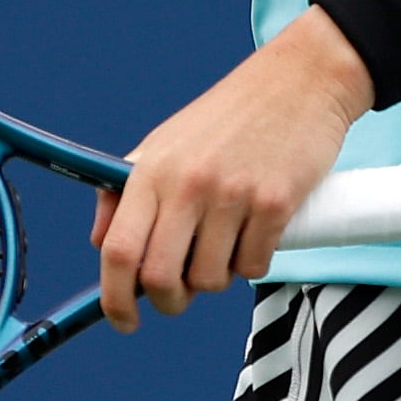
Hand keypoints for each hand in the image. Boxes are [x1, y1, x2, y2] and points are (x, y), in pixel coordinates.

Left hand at [93, 13, 373, 327]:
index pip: (116, 250)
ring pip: (212, 279)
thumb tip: (99, 244)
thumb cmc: (229, 117)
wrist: (300, 80)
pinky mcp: (277, 202)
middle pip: (161, 277)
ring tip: (226, 244)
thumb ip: (126, 191)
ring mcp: (234, 194)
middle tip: (181, 292)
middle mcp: (187, 183)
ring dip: (217, 278)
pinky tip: (257, 232)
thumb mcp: (166, 142)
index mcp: (151, 170)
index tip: (123, 320)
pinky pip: (255, 265)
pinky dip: (254, 263)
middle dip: (169, 300)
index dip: (114, 299)